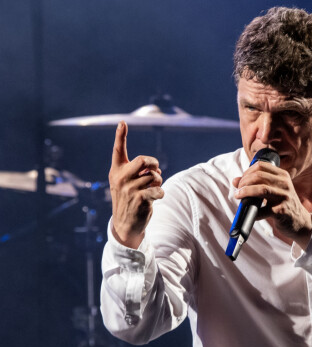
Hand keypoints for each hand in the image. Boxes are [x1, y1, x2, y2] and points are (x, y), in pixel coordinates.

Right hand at [108, 122, 163, 247]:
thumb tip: (156, 168)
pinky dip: (160, 193)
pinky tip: (154, 198)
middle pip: (143, 160)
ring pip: (154, 176)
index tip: (122, 122)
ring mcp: (129, 189)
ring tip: (152, 189)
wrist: (125, 224)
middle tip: (156, 171)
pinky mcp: (140, 199)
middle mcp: (121, 178)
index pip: (118, 150)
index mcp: (116, 171)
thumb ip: (137, 172)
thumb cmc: (129, 200)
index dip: (120, 136)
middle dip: (154, 164)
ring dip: (159, 182)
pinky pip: (158, 189)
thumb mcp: (126, 184)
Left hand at [233, 161, 311, 248]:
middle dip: (244, 182)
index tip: (241, 181)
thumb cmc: (282, 204)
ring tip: (238, 196)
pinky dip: (254, 212)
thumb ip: (255, 184)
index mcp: (282, 175)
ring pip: (261, 189)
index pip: (260, 166)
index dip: (247, 172)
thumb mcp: (273, 190)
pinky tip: (251, 213)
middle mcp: (285, 183)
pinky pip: (263, 210)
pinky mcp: (282, 210)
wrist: (299, 221)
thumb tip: (235, 180)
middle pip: (258, 176)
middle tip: (238, 190)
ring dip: (246, 192)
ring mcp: (285, 196)